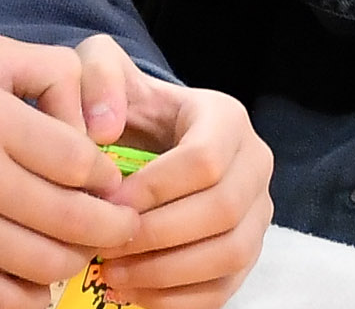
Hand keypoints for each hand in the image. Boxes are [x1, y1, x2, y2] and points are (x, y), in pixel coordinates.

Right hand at [0, 34, 138, 308]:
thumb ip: (54, 73)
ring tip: (80, 248)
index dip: (107, 177)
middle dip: (111, 227)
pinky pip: (1, 299)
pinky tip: (41, 283)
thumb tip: (97, 130)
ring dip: (76, 261)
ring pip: (45, 264)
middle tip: (121, 225)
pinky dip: (33, 299)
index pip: (81, 164)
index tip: (109, 181)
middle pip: (73, 219)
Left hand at [79, 42, 270, 308]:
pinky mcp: (248, 251)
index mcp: (226, 117)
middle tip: (104, 248)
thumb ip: (97, 77)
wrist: (149, 135)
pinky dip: (179, 300)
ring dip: (167, 273)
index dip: (155, 190)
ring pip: (230, 255)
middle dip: (157, 237)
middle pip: (222, 212)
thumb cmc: (126, 106)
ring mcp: (258, 211)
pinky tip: (135, 295)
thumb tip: (103, 129)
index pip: (204, 160)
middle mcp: (255, 162)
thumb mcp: (103, 68)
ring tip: (113, 274)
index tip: (107, 205)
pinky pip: (226, 288)